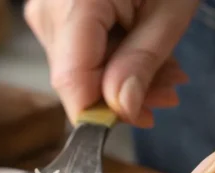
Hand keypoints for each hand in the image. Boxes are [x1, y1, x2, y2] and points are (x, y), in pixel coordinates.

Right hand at [24, 0, 199, 124]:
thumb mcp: (170, 10)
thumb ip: (143, 61)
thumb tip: (120, 110)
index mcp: (76, 1)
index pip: (73, 82)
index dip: (103, 113)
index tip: (141, 118)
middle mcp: (47, 8)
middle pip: (75, 80)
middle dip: (122, 95)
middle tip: (169, 92)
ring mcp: (44, 11)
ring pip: (76, 72)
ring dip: (121, 80)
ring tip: (164, 71)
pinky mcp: (50, 14)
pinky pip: (75, 54)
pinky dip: (110, 61)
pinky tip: (140, 53)